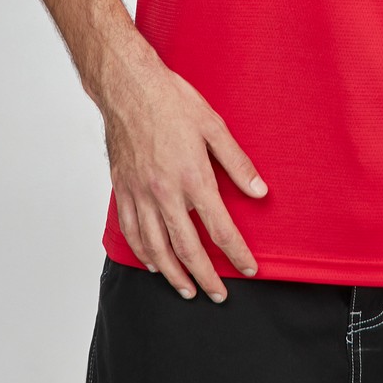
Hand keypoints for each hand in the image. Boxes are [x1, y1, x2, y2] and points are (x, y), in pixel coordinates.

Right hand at [92, 53, 268, 302]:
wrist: (128, 87)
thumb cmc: (171, 101)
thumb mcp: (214, 126)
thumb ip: (237, 163)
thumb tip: (260, 191)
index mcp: (193, 177)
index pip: (220, 229)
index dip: (237, 254)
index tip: (249, 270)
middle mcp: (164, 192)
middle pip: (187, 249)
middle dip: (205, 277)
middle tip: (218, 295)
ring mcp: (140, 193)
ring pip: (156, 248)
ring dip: (173, 275)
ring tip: (187, 290)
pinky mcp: (122, 189)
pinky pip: (131, 232)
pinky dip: (143, 254)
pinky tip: (154, 263)